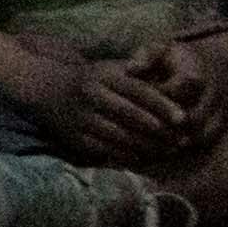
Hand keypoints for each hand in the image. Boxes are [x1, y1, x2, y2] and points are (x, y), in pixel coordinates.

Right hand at [61, 40, 225, 166]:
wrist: (44, 87)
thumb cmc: (91, 79)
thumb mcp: (111, 68)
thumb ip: (141, 76)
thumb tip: (177, 88)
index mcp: (103, 75)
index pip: (138, 91)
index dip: (163, 105)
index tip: (183, 119)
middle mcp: (90, 95)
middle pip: (130, 116)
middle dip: (158, 131)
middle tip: (179, 141)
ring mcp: (80, 117)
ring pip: (119, 136)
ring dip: (145, 146)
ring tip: (165, 151)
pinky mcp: (73, 136)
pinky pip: (104, 149)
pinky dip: (125, 155)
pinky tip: (141, 157)